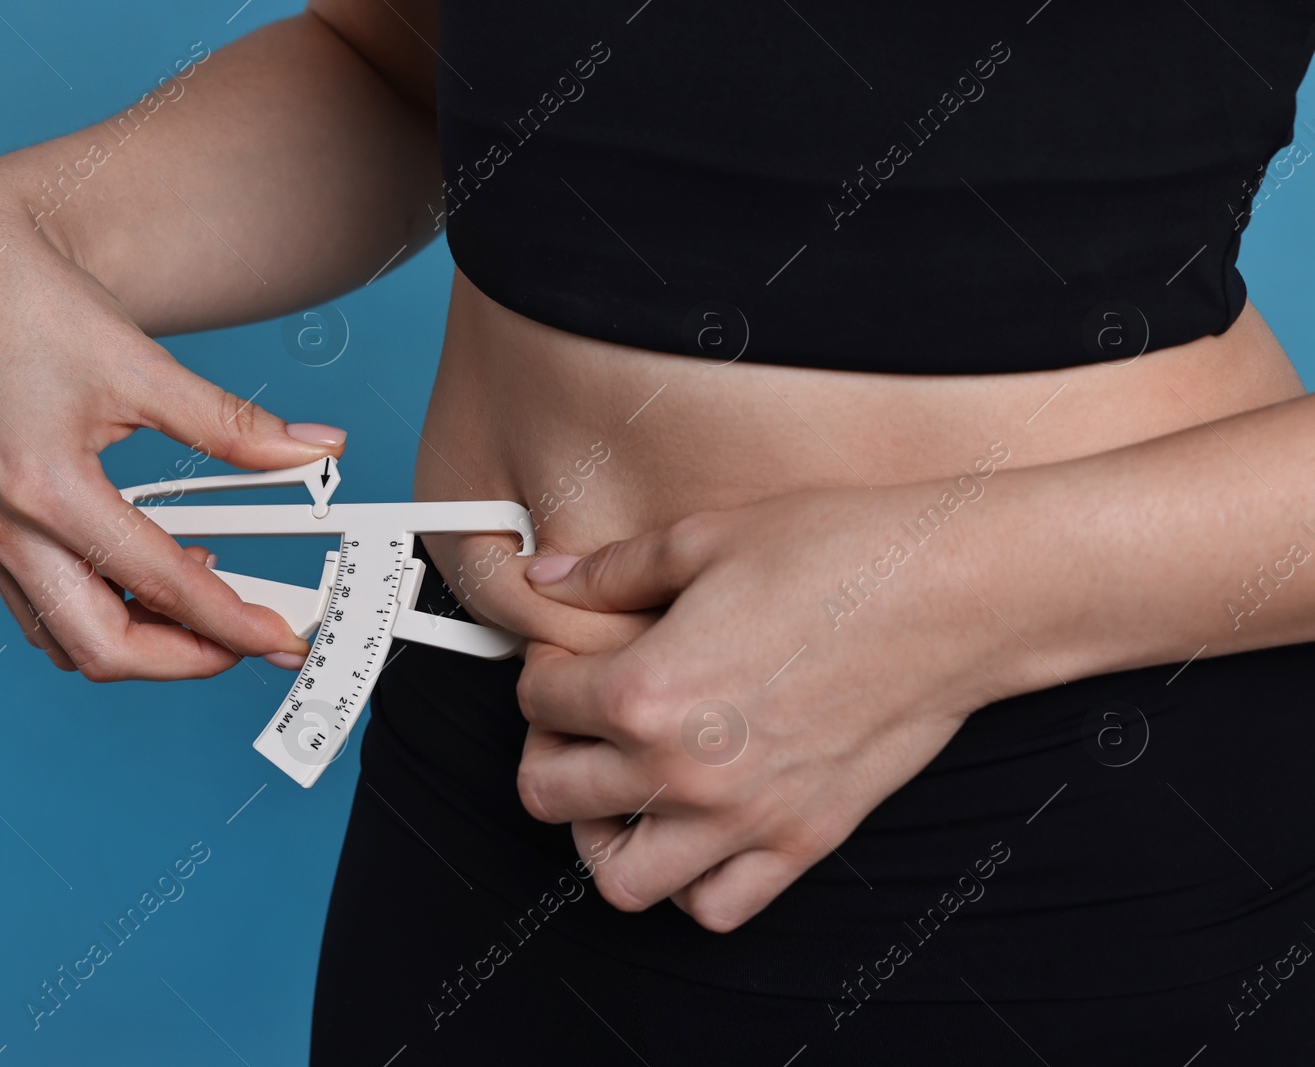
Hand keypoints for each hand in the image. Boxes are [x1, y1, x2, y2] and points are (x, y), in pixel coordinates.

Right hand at [0, 199, 345, 680]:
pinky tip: (147, 576)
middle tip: (245, 639)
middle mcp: (5, 526)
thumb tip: (314, 451)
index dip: (231, 622)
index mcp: (46, 488)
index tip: (278, 637)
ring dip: (138, 643)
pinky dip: (99, 614)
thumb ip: (234, 425)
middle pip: (99, 648)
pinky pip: (40, 610)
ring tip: (203, 604)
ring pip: (62, 641)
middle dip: (183, 660)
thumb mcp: (145, 365)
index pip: (157, 583)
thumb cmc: (34, 308)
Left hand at [515, 485, 1025, 930]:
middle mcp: (685, 770)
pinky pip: (716, 906)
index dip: (543, 666)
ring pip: (620, 877)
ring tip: (618, 787)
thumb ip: (612, 570)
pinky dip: (689, 882)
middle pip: (550, 793)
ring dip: (599, 835)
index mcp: (647, 690)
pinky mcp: (802, 840)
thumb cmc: (840, 554)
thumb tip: (549, 579)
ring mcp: (744, 818)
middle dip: (547, 747)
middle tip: (575, 716)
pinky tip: (694, 827)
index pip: (538, 700)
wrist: (954, 593)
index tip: (569, 652)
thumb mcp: (705, 538)